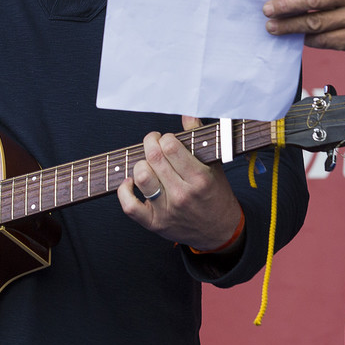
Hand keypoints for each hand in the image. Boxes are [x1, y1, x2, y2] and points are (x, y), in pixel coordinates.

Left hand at [117, 117, 243, 250]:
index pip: (170, 147)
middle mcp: (182, 195)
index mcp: (200, 179)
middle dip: (150, 143)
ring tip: (147, 163)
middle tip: (154, 143)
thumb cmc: (216, 194)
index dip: (164, 138)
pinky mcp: (154, 224)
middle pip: (154, 158)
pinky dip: (124, 190)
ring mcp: (167, 211)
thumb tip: (187, 113)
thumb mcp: (214, 165)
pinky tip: (131, 181)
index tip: (166, 139)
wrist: (219, 232)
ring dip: (140, 164)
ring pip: (142, 177)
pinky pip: (130, 206)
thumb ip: (199, 137)